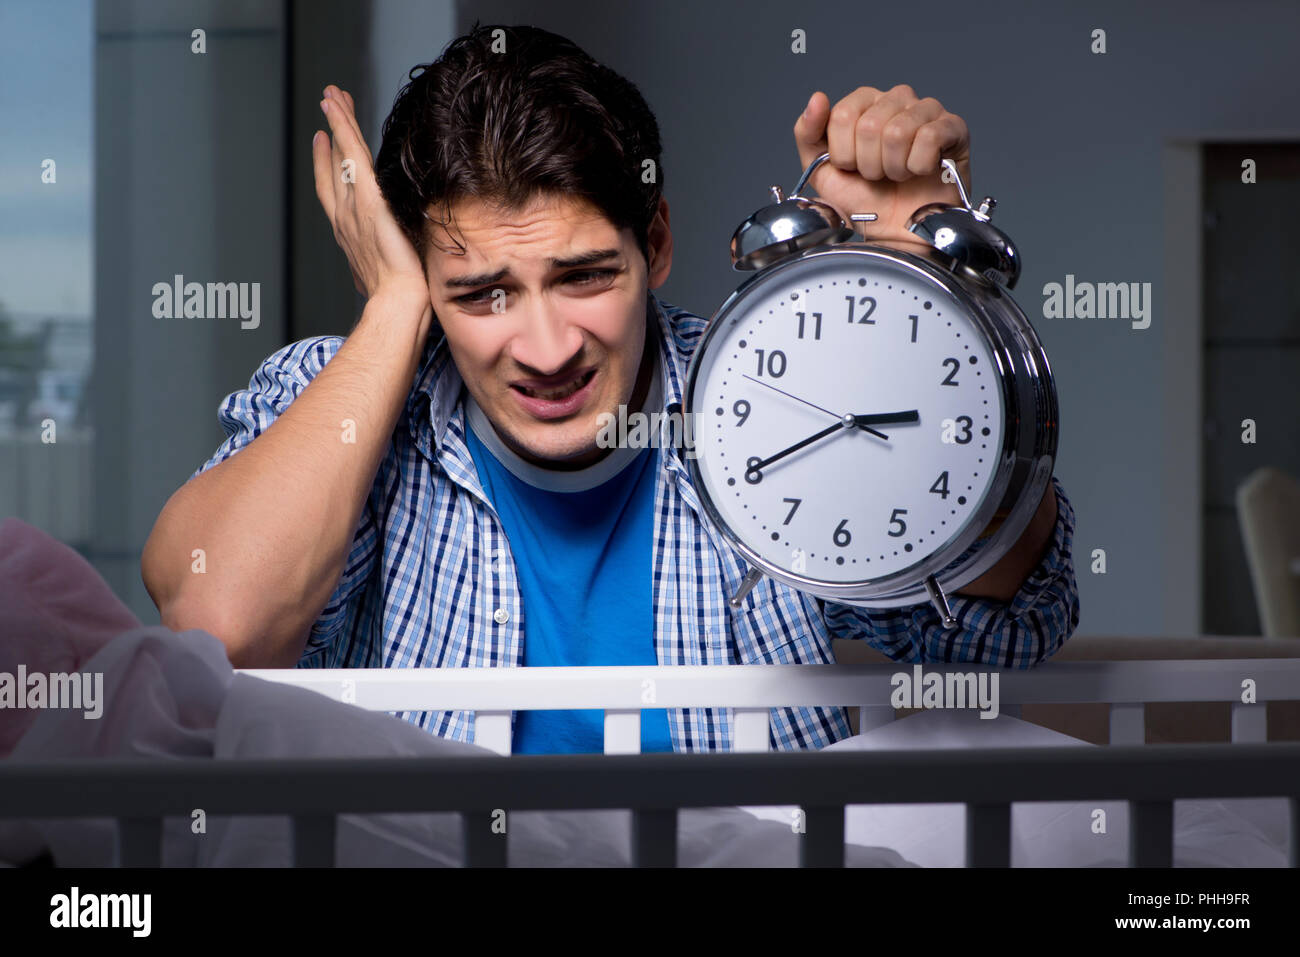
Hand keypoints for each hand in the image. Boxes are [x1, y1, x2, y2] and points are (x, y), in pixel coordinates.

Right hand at [312, 85, 426, 300]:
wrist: (399, 304)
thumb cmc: (401, 299)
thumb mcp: (394, 274)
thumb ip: (394, 260)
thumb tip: (406, 261)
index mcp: (351, 233)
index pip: (336, 191)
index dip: (327, 166)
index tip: (326, 144)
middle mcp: (345, 216)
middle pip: (334, 164)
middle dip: (332, 134)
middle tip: (329, 106)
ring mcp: (354, 206)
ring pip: (343, 153)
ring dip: (337, 121)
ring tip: (332, 95)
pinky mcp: (369, 199)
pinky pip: (352, 154)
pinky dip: (343, 127)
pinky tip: (338, 107)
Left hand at [792, 85, 970, 247]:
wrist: (896, 231)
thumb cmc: (864, 200)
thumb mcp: (822, 170)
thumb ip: (808, 134)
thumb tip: (817, 98)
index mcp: (864, 103)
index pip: (842, 115)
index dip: (844, 153)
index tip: (852, 167)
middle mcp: (896, 99)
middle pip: (870, 126)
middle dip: (869, 164)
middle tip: (878, 176)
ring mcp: (926, 110)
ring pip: (898, 132)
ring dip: (894, 167)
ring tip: (898, 175)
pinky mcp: (953, 127)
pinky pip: (929, 138)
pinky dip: (919, 165)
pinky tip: (921, 171)